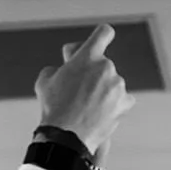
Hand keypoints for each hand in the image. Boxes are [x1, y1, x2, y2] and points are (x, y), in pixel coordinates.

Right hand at [35, 24, 135, 153]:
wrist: (67, 136)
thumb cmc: (53, 107)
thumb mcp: (45, 81)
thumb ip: (57, 67)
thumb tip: (63, 69)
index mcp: (88, 56)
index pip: (104, 33)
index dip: (102, 35)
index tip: (102, 40)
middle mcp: (106, 66)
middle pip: (103, 64)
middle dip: (93, 73)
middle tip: (81, 88)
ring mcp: (118, 84)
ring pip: (111, 82)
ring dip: (103, 90)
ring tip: (87, 106)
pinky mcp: (125, 102)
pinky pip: (122, 99)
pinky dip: (113, 104)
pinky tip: (101, 113)